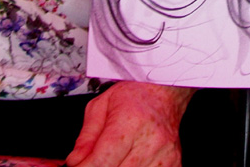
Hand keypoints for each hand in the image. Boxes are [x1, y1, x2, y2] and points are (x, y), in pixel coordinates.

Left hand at [66, 81, 192, 166]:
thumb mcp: (101, 105)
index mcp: (130, 123)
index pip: (101, 162)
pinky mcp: (174, 165)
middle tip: (94, 161)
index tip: (78, 166)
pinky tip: (130, 162)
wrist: (165, 90)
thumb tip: (75, 162)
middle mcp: (150, 141)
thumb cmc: (136, 94)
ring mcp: (164, 156)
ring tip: (114, 159)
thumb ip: (85, 137)